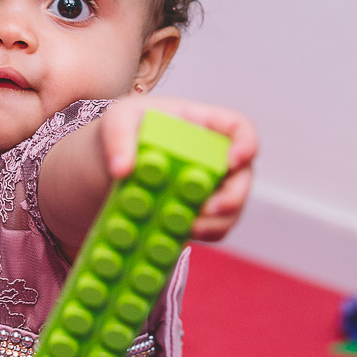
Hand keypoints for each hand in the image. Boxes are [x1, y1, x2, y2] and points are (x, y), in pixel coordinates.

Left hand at [99, 95, 258, 241]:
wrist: (109, 161)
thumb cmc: (122, 128)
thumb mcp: (115, 121)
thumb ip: (118, 138)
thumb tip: (122, 169)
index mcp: (202, 124)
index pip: (239, 128)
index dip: (246, 143)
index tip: (234, 160)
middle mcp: (214, 156)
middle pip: (242, 175)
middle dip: (233, 197)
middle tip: (209, 209)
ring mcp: (208, 185)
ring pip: (231, 207)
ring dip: (217, 222)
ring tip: (190, 228)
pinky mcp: (195, 210)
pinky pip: (211, 227)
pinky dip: (200, 235)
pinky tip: (179, 236)